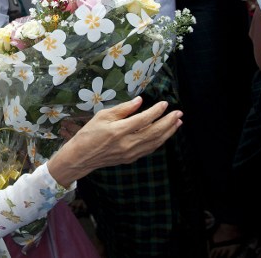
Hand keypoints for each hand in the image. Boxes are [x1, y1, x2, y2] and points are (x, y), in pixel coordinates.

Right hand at [48, 98, 181, 186]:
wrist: (81, 157)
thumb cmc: (89, 133)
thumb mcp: (102, 116)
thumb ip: (122, 109)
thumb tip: (139, 101)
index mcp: (118, 131)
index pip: (143, 120)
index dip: (156, 111)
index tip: (165, 104)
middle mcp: (126, 143)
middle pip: (153, 132)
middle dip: (168, 122)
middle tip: (179, 113)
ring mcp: (130, 153)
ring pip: (154, 142)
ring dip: (168, 132)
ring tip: (178, 122)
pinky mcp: (130, 158)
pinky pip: (149, 149)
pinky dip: (160, 141)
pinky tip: (165, 134)